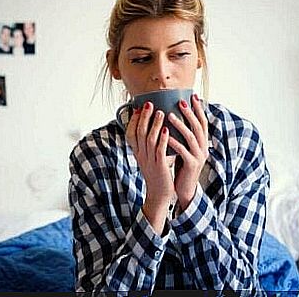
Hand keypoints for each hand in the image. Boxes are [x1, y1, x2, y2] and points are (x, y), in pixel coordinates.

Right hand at [125, 101, 173, 233]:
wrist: (159, 194)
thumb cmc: (158, 173)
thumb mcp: (150, 157)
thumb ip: (152, 144)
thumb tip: (158, 127)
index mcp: (138, 152)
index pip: (131, 133)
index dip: (134, 120)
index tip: (138, 107)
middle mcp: (141, 155)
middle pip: (140, 133)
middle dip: (144, 117)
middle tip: (149, 103)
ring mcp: (150, 161)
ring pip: (150, 139)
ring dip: (154, 125)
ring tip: (160, 112)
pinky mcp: (160, 166)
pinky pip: (160, 151)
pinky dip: (163, 139)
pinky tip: (166, 130)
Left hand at [167, 94, 208, 210]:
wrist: (184, 188)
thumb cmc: (182, 166)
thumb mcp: (185, 148)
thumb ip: (184, 135)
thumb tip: (175, 117)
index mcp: (202, 142)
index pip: (203, 122)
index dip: (199, 109)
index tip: (193, 96)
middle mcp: (203, 148)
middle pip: (199, 126)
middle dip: (190, 112)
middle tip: (180, 101)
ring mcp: (199, 156)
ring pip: (191, 137)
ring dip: (180, 124)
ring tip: (169, 115)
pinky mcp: (192, 165)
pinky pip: (183, 151)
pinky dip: (175, 142)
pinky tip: (166, 135)